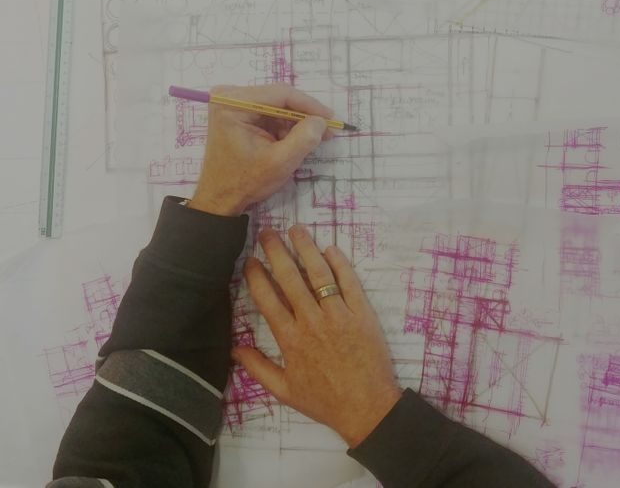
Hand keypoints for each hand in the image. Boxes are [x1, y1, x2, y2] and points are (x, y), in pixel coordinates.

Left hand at [188, 83, 333, 215]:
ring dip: (296, 122)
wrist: (221, 196)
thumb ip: (304, 139)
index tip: (330, 119)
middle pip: (279, 98)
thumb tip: (321, 120)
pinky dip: (285, 127)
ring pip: (277, 106)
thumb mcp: (280, 162)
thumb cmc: (245, 181)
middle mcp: (230, 97)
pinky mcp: (239, 114)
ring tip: (314, 138)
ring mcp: (234, 104)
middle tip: (327, 129)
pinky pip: (270, 114)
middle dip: (304, 115)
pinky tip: (296, 140)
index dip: (309, 105)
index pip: (280, 94)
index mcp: (234, 104)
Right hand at [232, 226, 402, 447]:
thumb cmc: (325, 401)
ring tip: (296, 229)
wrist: (367, 408)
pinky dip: (339, 263)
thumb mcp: (284, 390)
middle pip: (290, 278)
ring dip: (306, 249)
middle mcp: (311, 322)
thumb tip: (235, 349)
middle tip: (267, 232)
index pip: (267, 299)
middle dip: (276, 252)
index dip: (256, 276)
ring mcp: (338, 316)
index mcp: (290, 339)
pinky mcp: (362, 313)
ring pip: (319, 274)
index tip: (250, 260)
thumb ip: (257, 368)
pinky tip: (330, 249)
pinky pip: (349, 282)